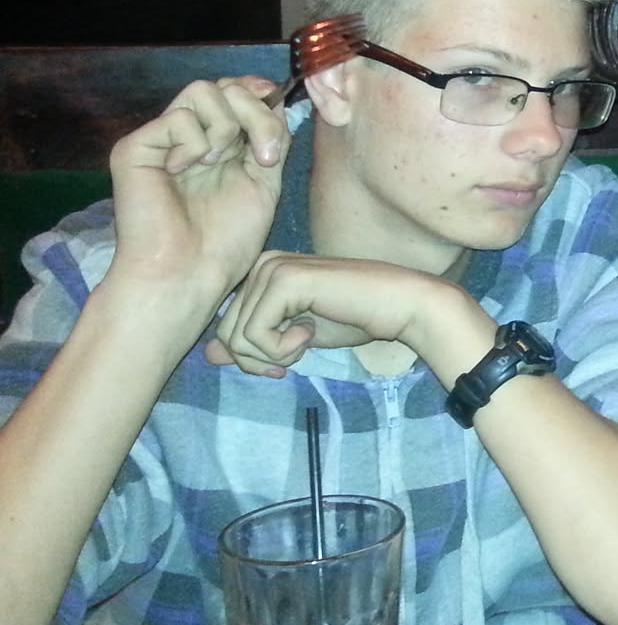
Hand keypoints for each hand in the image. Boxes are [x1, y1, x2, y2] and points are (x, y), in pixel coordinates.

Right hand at [105, 76, 286, 308]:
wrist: (188, 273)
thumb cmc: (226, 240)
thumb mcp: (265, 181)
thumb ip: (270, 138)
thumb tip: (275, 95)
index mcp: (217, 144)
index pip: (237, 93)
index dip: (259, 92)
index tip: (278, 109)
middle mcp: (188, 137)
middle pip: (225, 86)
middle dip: (255, 114)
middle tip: (263, 157)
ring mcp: (161, 140)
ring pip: (201, 90)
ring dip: (226, 126)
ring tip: (219, 164)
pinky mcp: (134, 148)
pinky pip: (177, 118)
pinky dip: (194, 143)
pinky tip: (184, 171)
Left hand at [208, 251, 480, 378]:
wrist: (399, 305)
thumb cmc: (357, 319)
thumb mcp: (295, 338)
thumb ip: (256, 344)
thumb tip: (210, 355)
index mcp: (264, 272)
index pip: (227, 327)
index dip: (252, 357)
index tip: (287, 360)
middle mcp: (262, 264)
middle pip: (226, 335)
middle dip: (258, 360)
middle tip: (297, 355)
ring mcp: (271, 268)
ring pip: (237, 338)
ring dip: (274, 354)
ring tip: (307, 340)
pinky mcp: (282, 279)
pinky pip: (255, 334)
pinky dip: (282, 348)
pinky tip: (311, 332)